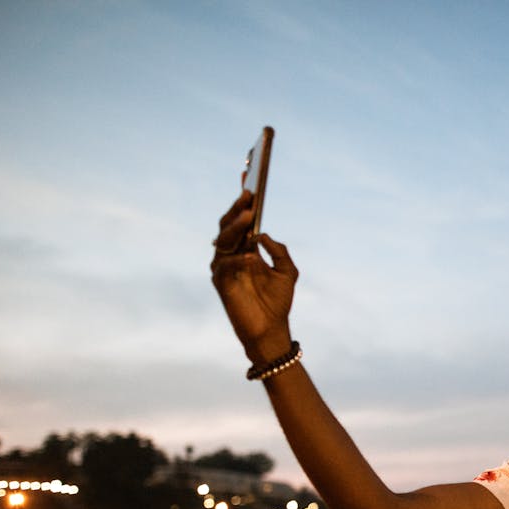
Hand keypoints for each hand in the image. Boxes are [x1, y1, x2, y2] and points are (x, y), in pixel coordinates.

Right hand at [210, 191, 297, 363]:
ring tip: (249, 215)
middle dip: (238, 209)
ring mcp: (224, 266)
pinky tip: (249, 256)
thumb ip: (279, 251)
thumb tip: (263, 235)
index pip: (242, 220)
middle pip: (229, 224)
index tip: (248, 178)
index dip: (243, 200)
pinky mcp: (220, 282)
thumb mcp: (288, 272)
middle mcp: (233, 254)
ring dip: (236, 226)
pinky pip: (224, 264)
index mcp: (247, 248)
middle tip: (249, 196)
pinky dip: (236, 259)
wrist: (271, 330)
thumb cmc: (277, 302)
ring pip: (224, 239)